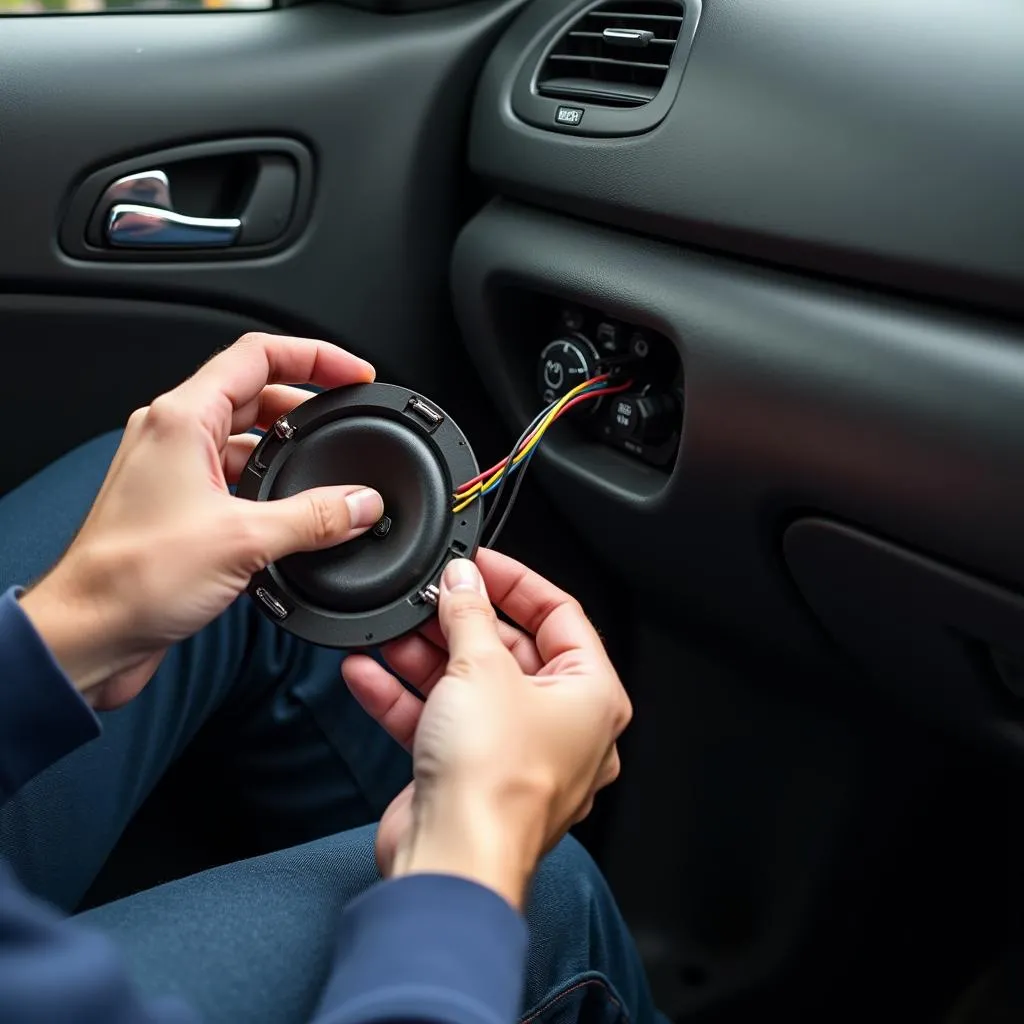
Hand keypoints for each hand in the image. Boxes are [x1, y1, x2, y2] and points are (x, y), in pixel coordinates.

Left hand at [20, 333, 382, 709]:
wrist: (89, 634)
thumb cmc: (132, 578)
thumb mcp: (244, 540)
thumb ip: (315, 518)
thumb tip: (361, 504)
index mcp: (182, 418)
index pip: (258, 355)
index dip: (315, 357)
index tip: (354, 376)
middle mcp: (174, 435)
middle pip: (256, 394)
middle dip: (308, 407)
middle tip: (350, 422)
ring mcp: (174, 471)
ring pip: (246, 441)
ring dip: (289, 453)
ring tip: (330, 476)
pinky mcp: (179, 508)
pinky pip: (235, 480)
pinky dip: (270, 489)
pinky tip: (296, 517)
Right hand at [342, 550, 631, 908]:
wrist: (453, 861)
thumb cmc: (495, 783)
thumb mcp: (481, 669)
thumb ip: (469, 615)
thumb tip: (463, 582)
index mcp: (591, 696)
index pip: (561, 616)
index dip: (516, 582)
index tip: (478, 563)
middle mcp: (560, 726)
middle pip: (509, 650)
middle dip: (461, 621)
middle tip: (427, 596)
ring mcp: (513, 752)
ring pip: (469, 685)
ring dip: (425, 655)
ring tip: (391, 628)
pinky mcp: (470, 773)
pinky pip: (439, 720)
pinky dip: (405, 695)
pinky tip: (368, 671)